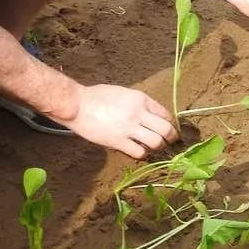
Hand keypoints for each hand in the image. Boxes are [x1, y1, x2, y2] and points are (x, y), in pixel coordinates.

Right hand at [61, 84, 178, 158]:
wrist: (77, 105)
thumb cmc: (96, 97)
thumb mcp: (123, 93)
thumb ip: (138, 103)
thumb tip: (150, 115)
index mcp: (141, 99)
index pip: (165, 114)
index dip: (171, 124)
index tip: (170, 129)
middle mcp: (138, 113)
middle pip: (166, 129)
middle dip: (172, 138)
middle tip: (171, 142)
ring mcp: (129, 128)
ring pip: (156, 142)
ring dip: (158, 147)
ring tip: (154, 148)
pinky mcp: (118, 141)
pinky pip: (139, 152)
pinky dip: (143, 154)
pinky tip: (139, 152)